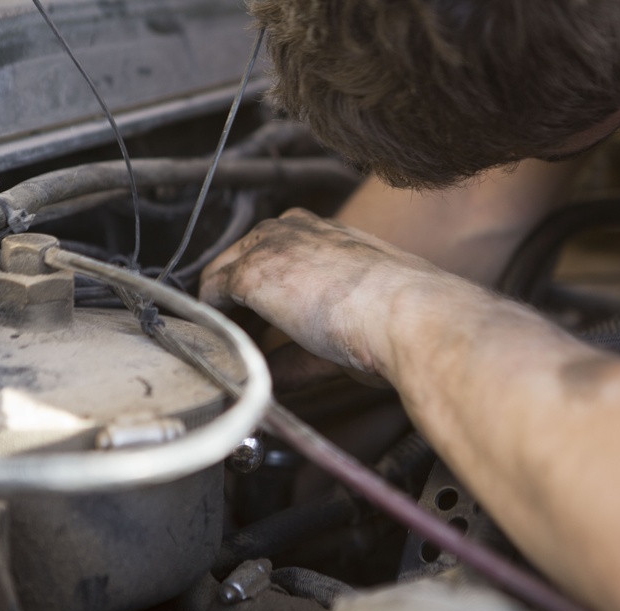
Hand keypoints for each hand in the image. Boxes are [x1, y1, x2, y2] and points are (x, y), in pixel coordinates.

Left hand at [200, 208, 440, 376]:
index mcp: (328, 233)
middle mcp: (297, 228)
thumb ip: (307, 347)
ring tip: (221, 338)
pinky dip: (209, 316)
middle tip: (235, 331)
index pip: (280, 248)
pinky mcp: (253, 273)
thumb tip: (278, 373)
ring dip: (221, 303)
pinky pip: (212, 291)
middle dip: (236, 291)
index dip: (265, 285)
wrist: (409, 314)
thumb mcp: (354, 321)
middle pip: (244, 253)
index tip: (260, 316)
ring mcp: (271, 247)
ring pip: (223, 269)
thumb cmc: (402, 318)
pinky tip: (215, 338)